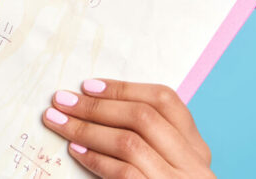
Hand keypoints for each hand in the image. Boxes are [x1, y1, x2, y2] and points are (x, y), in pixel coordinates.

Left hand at [41, 78, 214, 177]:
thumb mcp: (166, 164)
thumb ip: (146, 138)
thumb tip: (94, 104)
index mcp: (196, 148)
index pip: (165, 100)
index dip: (123, 89)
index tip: (88, 85)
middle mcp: (193, 164)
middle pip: (143, 117)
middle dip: (96, 106)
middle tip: (62, 100)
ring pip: (129, 142)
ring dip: (87, 129)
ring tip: (59, 122)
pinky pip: (123, 173)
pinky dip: (96, 158)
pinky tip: (75, 150)